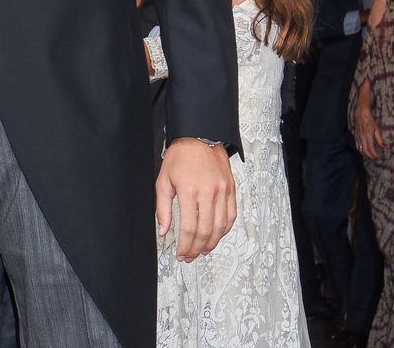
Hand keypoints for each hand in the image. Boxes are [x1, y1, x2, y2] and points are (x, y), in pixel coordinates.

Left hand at [155, 139, 236, 261]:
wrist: (199, 136)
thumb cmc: (180, 156)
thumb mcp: (163, 179)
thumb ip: (163, 208)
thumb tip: (163, 231)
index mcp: (189, 190)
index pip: (189, 228)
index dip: (185, 246)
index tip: (181, 254)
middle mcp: (208, 192)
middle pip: (206, 231)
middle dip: (197, 249)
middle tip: (190, 256)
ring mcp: (222, 192)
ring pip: (220, 227)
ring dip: (211, 243)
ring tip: (202, 250)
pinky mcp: (231, 191)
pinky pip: (231, 217)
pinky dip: (224, 230)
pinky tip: (215, 236)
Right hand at [357, 110, 384, 160]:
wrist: (361, 114)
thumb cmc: (370, 121)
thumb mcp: (377, 129)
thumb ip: (380, 139)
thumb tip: (384, 146)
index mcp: (367, 135)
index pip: (370, 148)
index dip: (373, 154)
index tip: (377, 158)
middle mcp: (362, 137)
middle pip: (364, 150)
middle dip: (369, 156)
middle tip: (374, 159)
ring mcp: (357, 137)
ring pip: (359, 148)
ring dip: (364, 154)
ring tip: (369, 157)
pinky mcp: (355, 135)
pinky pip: (357, 145)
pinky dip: (360, 150)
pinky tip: (363, 151)